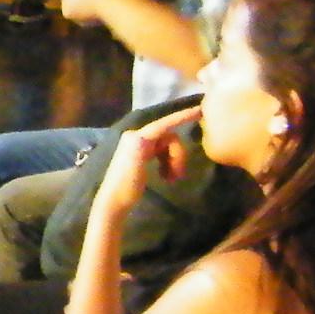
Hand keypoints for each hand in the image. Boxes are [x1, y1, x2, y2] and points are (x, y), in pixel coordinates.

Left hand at [93, 105, 195, 221]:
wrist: (114, 202)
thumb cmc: (125, 186)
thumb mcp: (135, 166)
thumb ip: (140, 148)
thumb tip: (142, 135)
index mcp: (136, 138)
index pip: (163, 124)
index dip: (182, 117)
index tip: (200, 110)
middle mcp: (137, 137)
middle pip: (169, 138)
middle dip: (178, 155)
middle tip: (179, 175)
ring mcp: (139, 146)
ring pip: (168, 146)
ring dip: (174, 161)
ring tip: (171, 178)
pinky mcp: (142, 156)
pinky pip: (163, 153)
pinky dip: (168, 163)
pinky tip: (165, 176)